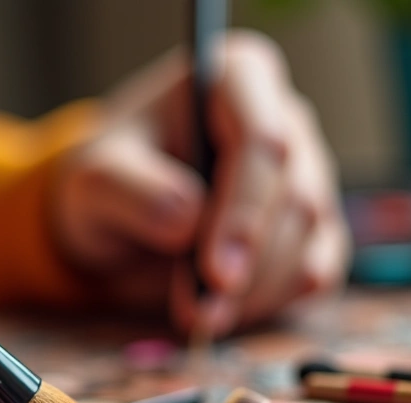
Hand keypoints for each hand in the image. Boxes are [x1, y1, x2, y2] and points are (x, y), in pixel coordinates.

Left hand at [53, 31, 348, 335]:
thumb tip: (188, 223)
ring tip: (199, 315)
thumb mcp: (94, 181)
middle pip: (296, 198)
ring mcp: (307, 176)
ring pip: (311, 240)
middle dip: (250, 267)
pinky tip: (225, 309)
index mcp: (237, 80)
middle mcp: (285, 121)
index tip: (217, 272)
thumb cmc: (110, 179)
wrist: (117, 215)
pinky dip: (274, 303)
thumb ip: (134, 193)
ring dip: (258, 292)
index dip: (244, 212)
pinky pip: (315, 274)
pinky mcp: (314, 230)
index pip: (263, 141)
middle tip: (200, 314)